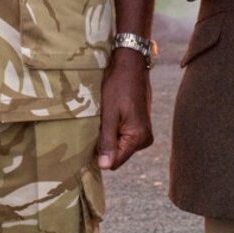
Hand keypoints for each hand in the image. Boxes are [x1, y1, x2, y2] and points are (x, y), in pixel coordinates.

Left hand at [95, 48, 152, 170]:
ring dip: (109, 136)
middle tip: (99, 124)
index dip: (101, 155)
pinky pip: (123, 137)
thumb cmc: (118, 86)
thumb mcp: (109, 114)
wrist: (130, 65)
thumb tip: (104, 167)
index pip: (115, 161)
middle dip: (105, 144)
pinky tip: (111, 116)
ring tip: (105, 118)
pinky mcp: (140, 126)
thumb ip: (107, 141)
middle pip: (117, 155)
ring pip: (119, 146)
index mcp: (138, 138)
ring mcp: (144, 133)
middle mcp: (144, 139)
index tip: (89, 142)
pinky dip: (114, 130)